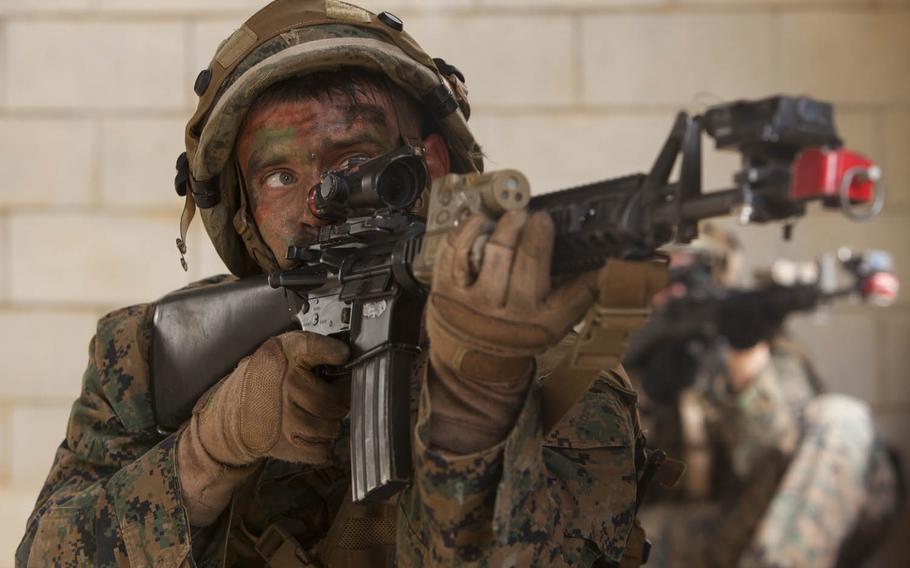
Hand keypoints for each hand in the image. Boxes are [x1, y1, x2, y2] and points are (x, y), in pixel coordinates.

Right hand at [187, 330, 350, 465]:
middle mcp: (286, 387)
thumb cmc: (261, 383)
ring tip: (316, 414)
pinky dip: (320, 444)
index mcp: (283, 358)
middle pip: (337, 400)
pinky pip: (322, 450)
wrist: (230, 416)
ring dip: (329, 423)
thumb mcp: (281, 352)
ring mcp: (286, 420)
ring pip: (331, 427)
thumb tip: (346, 354)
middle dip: (339, 400)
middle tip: (330, 396)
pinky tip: (308, 432)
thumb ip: (312, 348)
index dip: (334, 351)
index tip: (342, 355)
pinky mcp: (285, 446)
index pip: (314, 347)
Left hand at [426, 209, 597, 383]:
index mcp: (544, 322)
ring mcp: (475, 304)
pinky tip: (481, 221)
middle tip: (535, 215)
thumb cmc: (521, 332)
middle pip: (526, 259)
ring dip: (504, 226)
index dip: (563, 251)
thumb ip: (581, 291)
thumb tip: (608, 258)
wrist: (474, 364)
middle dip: (532, 229)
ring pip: (492, 252)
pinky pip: (456, 251)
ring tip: (512, 216)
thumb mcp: (557, 321)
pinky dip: (469, 229)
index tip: (552, 222)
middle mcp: (511, 315)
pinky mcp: (446, 292)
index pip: (566, 285)